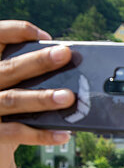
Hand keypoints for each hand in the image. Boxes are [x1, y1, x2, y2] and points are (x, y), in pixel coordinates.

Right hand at [0, 20, 74, 167]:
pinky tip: (65, 134)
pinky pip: (17, 132)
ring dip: (42, 98)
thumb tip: (70, 67)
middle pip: (10, 69)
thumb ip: (30, 76)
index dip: (16, 32)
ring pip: (13, 99)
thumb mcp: (13, 87)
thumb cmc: (10, 112)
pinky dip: (42, 134)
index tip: (45, 36)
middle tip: (64, 54)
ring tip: (68, 97)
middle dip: (38, 61)